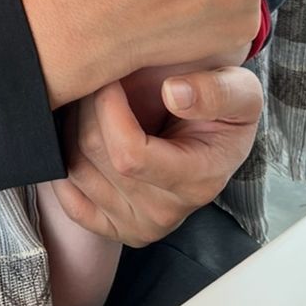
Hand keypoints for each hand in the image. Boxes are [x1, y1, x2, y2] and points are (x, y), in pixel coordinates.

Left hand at [51, 66, 262, 246]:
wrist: (214, 137)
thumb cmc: (224, 110)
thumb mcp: (241, 90)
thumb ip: (215, 90)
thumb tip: (174, 94)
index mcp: (196, 181)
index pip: (129, 154)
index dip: (108, 108)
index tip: (111, 77)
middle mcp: (164, 213)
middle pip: (96, 155)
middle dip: (88, 106)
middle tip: (101, 79)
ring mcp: (136, 225)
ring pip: (75, 170)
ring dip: (72, 126)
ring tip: (94, 102)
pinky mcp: (112, 227)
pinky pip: (68, 198)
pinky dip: (63, 162)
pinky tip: (78, 134)